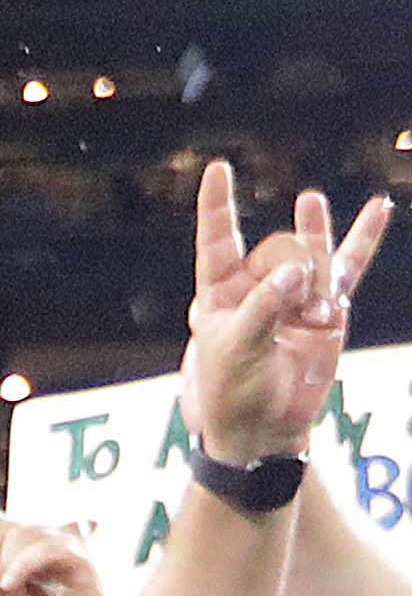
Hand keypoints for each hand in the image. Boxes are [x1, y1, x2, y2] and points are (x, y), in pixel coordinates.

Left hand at [185, 160, 388, 464]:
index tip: (218, 169)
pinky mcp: (328, 307)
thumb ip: (265, 305)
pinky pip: (349, 266)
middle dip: (290, 270)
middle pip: (277, 250)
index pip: (217, 241)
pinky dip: (364, 238)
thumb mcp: (235, 348)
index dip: (217, 207)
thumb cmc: (234, 392)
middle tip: (295, 309)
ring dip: (317, 260)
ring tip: (312, 244)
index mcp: (220, 293)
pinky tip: (378, 208)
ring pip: (312, 254)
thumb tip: (301, 270)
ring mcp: (295, 293)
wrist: (266, 426)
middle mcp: (257, 286)